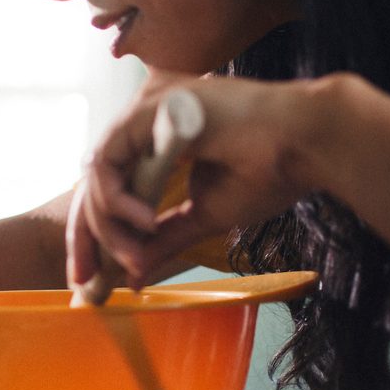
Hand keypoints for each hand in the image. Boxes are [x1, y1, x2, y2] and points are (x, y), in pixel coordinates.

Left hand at [70, 73, 338, 289]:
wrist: (304, 145)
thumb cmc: (268, 172)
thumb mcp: (203, 215)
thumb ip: (164, 238)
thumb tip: (132, 276)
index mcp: (159, 137)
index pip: (113, 185)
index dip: (97, 233)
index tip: (91, 281)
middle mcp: (146, 117)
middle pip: (96, 180)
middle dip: (86, 237)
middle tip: (85, 283)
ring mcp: (146, 108)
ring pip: (99, 173)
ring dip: (110, 223)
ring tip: (136, 253)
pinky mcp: (149, 106)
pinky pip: (109, 159)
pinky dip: (117, 198)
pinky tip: (143, 221)